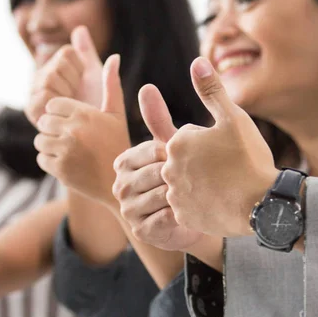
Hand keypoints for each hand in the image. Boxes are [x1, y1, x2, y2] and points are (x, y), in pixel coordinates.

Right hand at [25, 26, 103, 124]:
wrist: (95, 135)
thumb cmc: (97, 107)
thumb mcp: (97, 78)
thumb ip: (87, 54)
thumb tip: (80, 28)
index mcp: (57, 66)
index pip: (67, 53)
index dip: (80, 69)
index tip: (84, 83)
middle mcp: (42, 76)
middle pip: (56, 65)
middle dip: (73, 82)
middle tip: (77, 97)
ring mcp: (35, 92)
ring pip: (49, 79)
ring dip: (65, 94)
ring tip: (70, 105)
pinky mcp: (32, 109)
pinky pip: (42, 97)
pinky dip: (56, 104)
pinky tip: (63, 113)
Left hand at [34, 54, 130, 202]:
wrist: (120, 183)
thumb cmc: (118, 145)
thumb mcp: (116, 114)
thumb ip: (111, 84)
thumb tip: (114, 56)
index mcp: (84, 114)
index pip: (52, 105)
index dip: (59, 114)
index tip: (71, 123)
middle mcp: (73, 130)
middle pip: (44, 122)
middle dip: (53, 129)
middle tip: (70, 139)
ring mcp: (65, 150)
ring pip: (40, 141)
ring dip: (50, 146)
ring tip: (69, 151)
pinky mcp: (59, 168)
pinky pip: (41, 158)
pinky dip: (50, 162)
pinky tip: (68, 163)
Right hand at [112, 85, 203, 249]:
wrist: (193, 216)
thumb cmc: (182, 177)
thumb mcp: (171, 147)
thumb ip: (157, 120)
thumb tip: (146, 86)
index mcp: (123, 161)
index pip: (153, 151)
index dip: (178, 155)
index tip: (191, 159)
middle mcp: (120, 186)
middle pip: (156, 174)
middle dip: (181, 176)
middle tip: (197, 179)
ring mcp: (128, 210)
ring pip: (162, 195)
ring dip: (184, 194)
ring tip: (196, 194)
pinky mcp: (141, 230)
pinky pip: (166, 217)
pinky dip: (184, 212)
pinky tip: (193, 209)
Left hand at [160, 57, 278, 237]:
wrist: (264, 205)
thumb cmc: (249, 159)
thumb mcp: (233, 118)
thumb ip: (212, 91)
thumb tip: (197, 61)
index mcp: (177, 144)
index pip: (188, 136)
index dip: (210, 140)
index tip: (227, 150)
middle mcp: (169, 170)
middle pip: (185, 159)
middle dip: (202, 160)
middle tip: (229, 168)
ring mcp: (175, 196)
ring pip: (187, 181)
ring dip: (202, 181)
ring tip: (227, 185)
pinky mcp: (184, 217)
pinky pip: (190, 205)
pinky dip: (203, 203)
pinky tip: (222, 201)